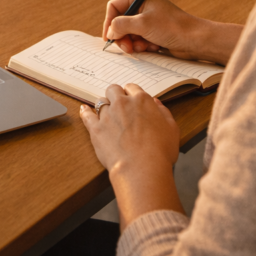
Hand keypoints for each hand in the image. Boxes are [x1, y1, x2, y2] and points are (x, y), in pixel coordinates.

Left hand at [80, 84, 184, 228]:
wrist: (141, 168)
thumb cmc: (159, 151)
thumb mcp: (171, 128)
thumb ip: (163, 112)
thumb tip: (156, 103)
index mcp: (142, 101)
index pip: (132, 87)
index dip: (131, 93)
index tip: (131, 99)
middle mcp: (123, 104)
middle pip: (113, 90)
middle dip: (115, 95)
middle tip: (118, 105)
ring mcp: (108, 115)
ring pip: (101, 102)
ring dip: (104, 106)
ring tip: (107, 114)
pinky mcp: (96, 129)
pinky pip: (87, 115)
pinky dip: (85, 112)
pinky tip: (84, 110)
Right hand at [102, 0, 242, 64]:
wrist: (195, 40)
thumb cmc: (172, 27)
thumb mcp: (142, 24)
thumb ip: (121, 25)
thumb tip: (109, 32)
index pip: (114, 7)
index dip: (109, 22)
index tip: (109, 37)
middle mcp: (143, 7)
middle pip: (120, 22)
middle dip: (122, 36)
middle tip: (126, 48)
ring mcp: (148, 21)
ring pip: (128, 33)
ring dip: (133, 43)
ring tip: (143, 46)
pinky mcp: (153, 33)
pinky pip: (138, 40)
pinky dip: (142, 45)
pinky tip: (153, 47)